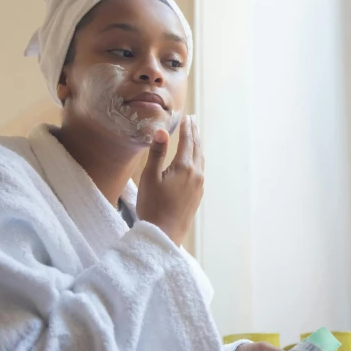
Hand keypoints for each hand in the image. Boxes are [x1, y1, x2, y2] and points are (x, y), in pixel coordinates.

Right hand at [137, 116, 203, 245]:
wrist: (164, 234)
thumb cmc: (153, 206)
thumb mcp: (150, 177)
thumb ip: (157, 153)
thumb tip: (162, 131)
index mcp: (184, 167)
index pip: (187, 141)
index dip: (187, 128)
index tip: (187, 117)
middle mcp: (196, 174)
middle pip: (197, 148)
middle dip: (195, 133)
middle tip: (193, 120)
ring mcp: (199, 185)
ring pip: (200, 159)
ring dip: (198, 146)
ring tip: (195, 137)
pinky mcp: (197, 195)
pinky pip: (200, 170)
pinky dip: (198, 159)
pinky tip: (195, 161)